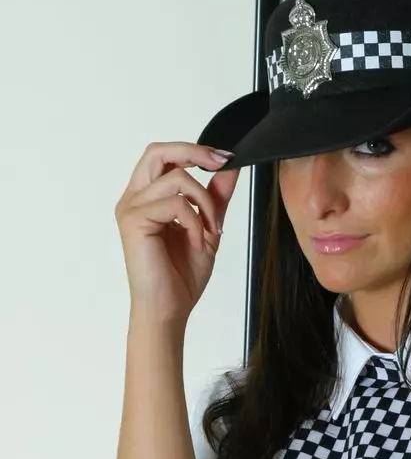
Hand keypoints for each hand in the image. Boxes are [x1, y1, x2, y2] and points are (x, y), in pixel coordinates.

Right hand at [114, 141, 239, 324]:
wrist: (170, 308)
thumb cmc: (181, 275)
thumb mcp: (208, 227)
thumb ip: (215, 196)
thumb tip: (230, 167)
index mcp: (147, 196)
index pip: (164, 156)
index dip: (194, 150)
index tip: (225, 158)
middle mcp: (134, 198)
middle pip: (158, 151)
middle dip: (194, 152)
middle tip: (221, 163)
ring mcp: (131, 208)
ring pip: (176, 179)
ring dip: (204, 202)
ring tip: (211, 229)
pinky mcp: (133, 221)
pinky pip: (175, 204)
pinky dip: (194, 222)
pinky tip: (197, 242)